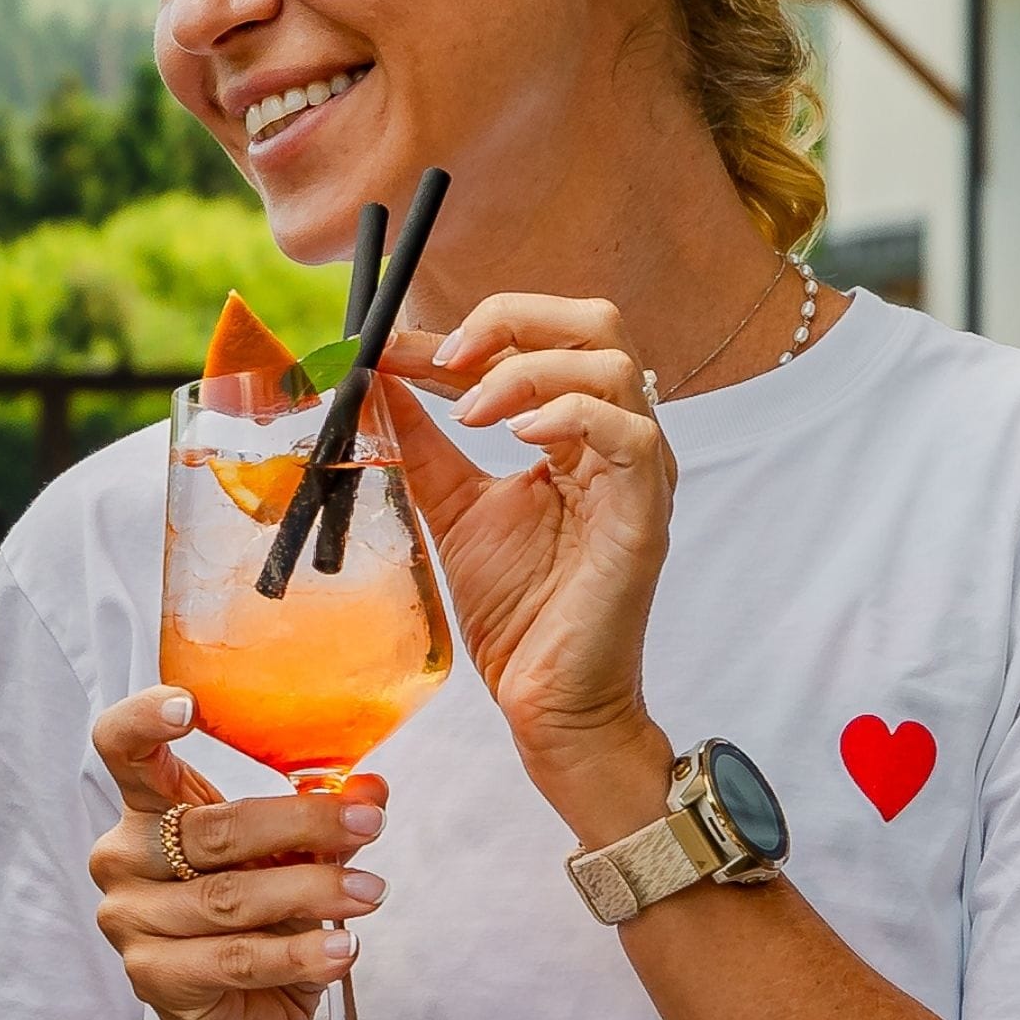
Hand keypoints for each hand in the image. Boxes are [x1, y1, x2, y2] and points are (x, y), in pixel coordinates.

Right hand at [81, 687, 383, 1019]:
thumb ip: (320, 819)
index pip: (122, 749)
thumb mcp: (290, 860)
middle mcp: (124, 858)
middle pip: (210, 828)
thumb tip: (372, 785)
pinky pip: (234, 958)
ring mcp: (131, 920)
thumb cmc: (258, 926)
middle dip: (301, 822)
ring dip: (312, 891)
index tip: (189, 705)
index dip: (145, 721)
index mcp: (147, 810)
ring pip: (229, 898)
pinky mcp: (153, 978)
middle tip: (369, 821)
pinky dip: (297, 954)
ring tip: (370, 892)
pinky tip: (343, 949)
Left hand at [382, 295, 678, 805]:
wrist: (547, 699)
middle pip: (596, 323)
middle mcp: (619, 439)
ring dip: (528, 370)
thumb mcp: (452, 505)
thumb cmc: (518, 611)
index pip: (538, 342)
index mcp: (578, 432)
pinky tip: (518, 438)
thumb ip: (421, 440)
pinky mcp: (645, 514)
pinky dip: (570, 415)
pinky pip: (630, 432)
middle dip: (513, 320)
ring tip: (472, 413)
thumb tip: (374, 378)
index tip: (395, 347)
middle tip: (444, 359)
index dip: (467, 332)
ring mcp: (639, 473)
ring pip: (615, 364)